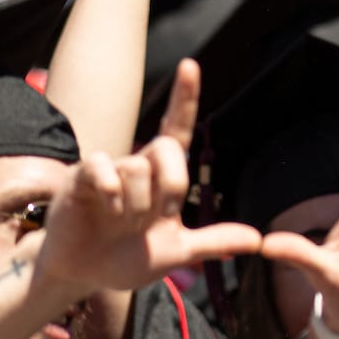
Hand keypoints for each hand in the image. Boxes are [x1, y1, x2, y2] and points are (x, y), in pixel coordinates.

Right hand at [35, 60, 262, 301]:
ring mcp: (110, 169)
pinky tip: (108, 210)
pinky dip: (113, 193)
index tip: (190, 65)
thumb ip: (214, 243)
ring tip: (124, 224)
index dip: (184, 99)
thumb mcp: (178, 253)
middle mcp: (138, 165)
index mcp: (162, 177)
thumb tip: (256, 240)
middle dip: (172, 186)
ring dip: (138, 207)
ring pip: (137, 168)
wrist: (86, 272)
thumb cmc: (128, 257)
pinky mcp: (81, 177)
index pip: (177, 130)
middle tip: (160, 216)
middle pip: (168, 150)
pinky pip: (103, 169)